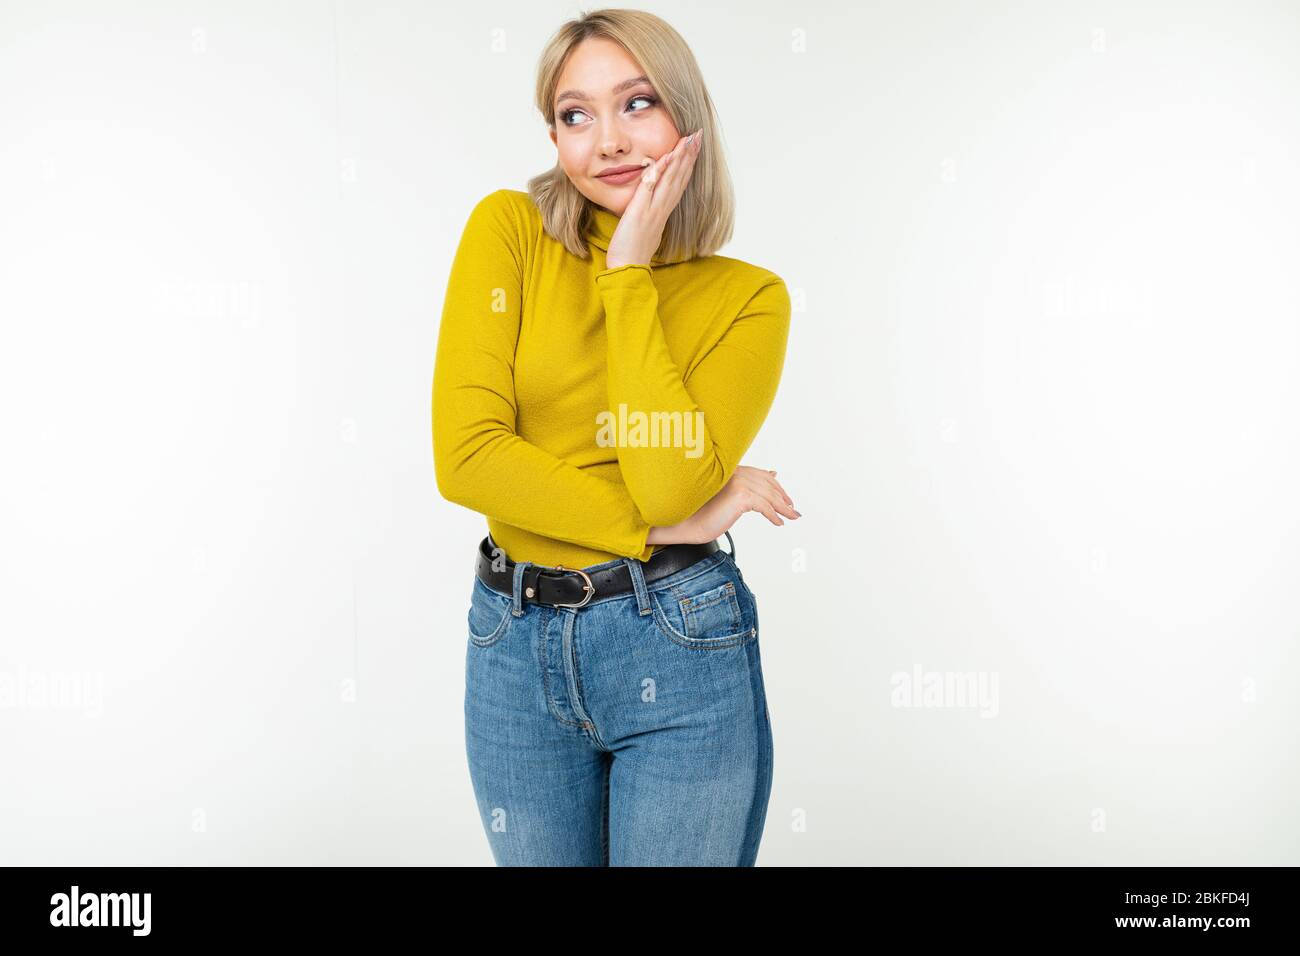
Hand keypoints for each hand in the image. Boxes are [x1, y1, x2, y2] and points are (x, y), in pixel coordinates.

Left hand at [604, 128, 703, 269]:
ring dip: (680, 159)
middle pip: (679, 178)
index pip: (678, 184)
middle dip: (689, 155)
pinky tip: (666, 157)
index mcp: (663, 212)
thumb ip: (648, 213)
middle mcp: (662, 209)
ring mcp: (653, 210)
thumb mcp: (644, 228)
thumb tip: (649, 203)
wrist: (627, 269)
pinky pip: (651, 188)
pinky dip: (660, 172)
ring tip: (688, 140)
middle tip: (698, 135)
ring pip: (670, 180)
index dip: (687, 165)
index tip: (693, 148)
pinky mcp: (640, 212)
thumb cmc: (632, 251)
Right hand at [677, 465, 799, 544]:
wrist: (686, 522)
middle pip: (769, 485)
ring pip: (769, 497)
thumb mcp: (730, 496)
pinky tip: (778, 523)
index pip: (762, 475)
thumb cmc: (702, 511)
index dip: (777, 487)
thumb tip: (774, 473)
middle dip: (783, 498)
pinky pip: (765, 507)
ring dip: (783, 509)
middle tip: (793, 510)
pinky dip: (773, 516)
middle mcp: (736, 472)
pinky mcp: (740, 495)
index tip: (787, 500)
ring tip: (792, 517)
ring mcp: (738, 482)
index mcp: (732, 469)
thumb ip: (749, 485)